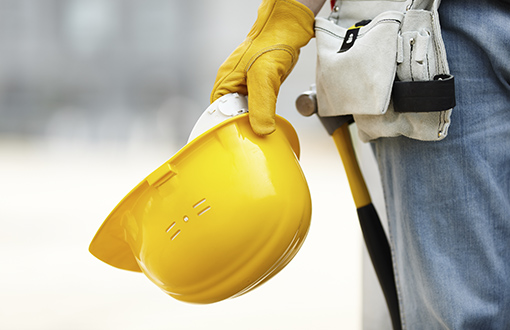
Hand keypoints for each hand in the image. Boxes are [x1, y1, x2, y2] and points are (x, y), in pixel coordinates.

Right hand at [211, 0, 314, 134]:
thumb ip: (262, 106)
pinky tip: (268, 119)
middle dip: (242, 128)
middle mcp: (231, 87)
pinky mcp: (258, 87)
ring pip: (245, 113)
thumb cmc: (271, 44)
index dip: (228, 129)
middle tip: (253, 139)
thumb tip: (262, 131)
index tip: (240, 140)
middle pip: (231, 117)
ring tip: (260, 132)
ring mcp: (245, 87)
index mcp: (224, 84)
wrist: (288, 28)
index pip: (218, 116)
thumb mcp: (264, 78)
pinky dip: (262, 115)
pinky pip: (256, 107)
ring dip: (253, 122)